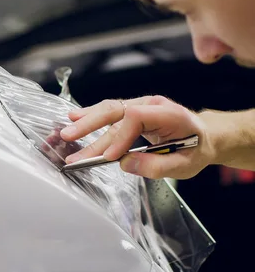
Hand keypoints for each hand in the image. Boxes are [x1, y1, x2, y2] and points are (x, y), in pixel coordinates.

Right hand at [59, 95, 215, 178]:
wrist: (205, 137)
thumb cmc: (196, 149)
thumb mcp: (185, 165)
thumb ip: (157, 166)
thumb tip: (126, 164)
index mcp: (168, 114)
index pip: (136, 118)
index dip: (120, 137)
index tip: (109, 157)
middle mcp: (150, 105)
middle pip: (115, 108)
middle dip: (90, 123)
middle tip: (69, 135)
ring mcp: (139, 107)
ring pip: (108, 113)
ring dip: (86, 124)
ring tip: (66, 136)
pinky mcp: (130, 115)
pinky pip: (109, 115)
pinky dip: (91, 119)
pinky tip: (76, 121)